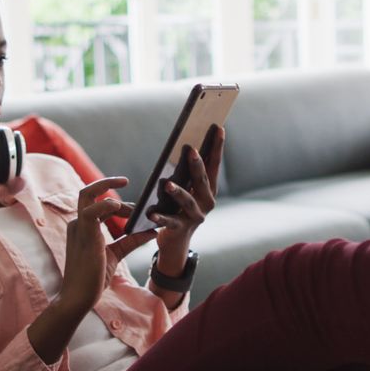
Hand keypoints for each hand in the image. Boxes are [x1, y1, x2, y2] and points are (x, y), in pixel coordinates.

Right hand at [59, 177, 156, 313]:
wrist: (79, 297)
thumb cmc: (93, 278)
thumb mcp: (116, 254)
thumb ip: (131, 241)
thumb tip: (151, 230)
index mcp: (83, 227)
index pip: (97, 204)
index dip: (118, 204)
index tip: (135, 211)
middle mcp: (78, 223)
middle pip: (87, 192)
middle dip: (106, 182)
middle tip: (126, 180)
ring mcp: (78, 227)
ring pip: (88, 196)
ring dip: (113, 197)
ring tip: (133, 210)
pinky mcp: (84, 234)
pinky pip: (92, 211)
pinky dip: (107, 205)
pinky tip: (122, 209)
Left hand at [147, 126, 224, 274]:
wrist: (176, 242)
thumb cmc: (179, 208)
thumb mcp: (186, 189)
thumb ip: (187, 173)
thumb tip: (186, 146)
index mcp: (208, 189)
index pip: (214, 164)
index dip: (217, 147)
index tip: (218, 129)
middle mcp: (206, 202)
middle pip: (202, 181)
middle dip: (197, 165)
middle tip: (191, 149)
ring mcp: (195, 216)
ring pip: (187, 201)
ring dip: (178, 192)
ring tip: (168, 184)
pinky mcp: (180, 229)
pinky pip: (169, 222)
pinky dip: (160, 218)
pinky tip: (151, 213)